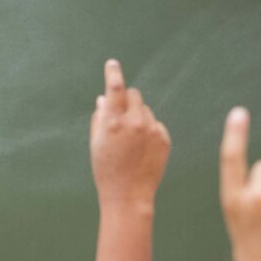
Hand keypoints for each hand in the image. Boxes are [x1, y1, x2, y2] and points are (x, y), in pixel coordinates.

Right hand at [89, 59, 170, 209]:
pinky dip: (148, 131)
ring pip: (146, 110)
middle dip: (127, 100)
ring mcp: (152, 130)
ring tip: (130, 143)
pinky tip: (141, 150)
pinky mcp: (164, 138)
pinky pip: (155, 124)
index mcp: (114, 122)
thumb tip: (104, 98)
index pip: (115, 88)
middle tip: (121, 117)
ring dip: (138, 118)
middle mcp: (135, 122)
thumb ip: (100, 118)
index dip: (113, 73)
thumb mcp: (96, 143)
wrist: (129, 196)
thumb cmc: (107, 170)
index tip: (113, 64)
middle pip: (134, 94)